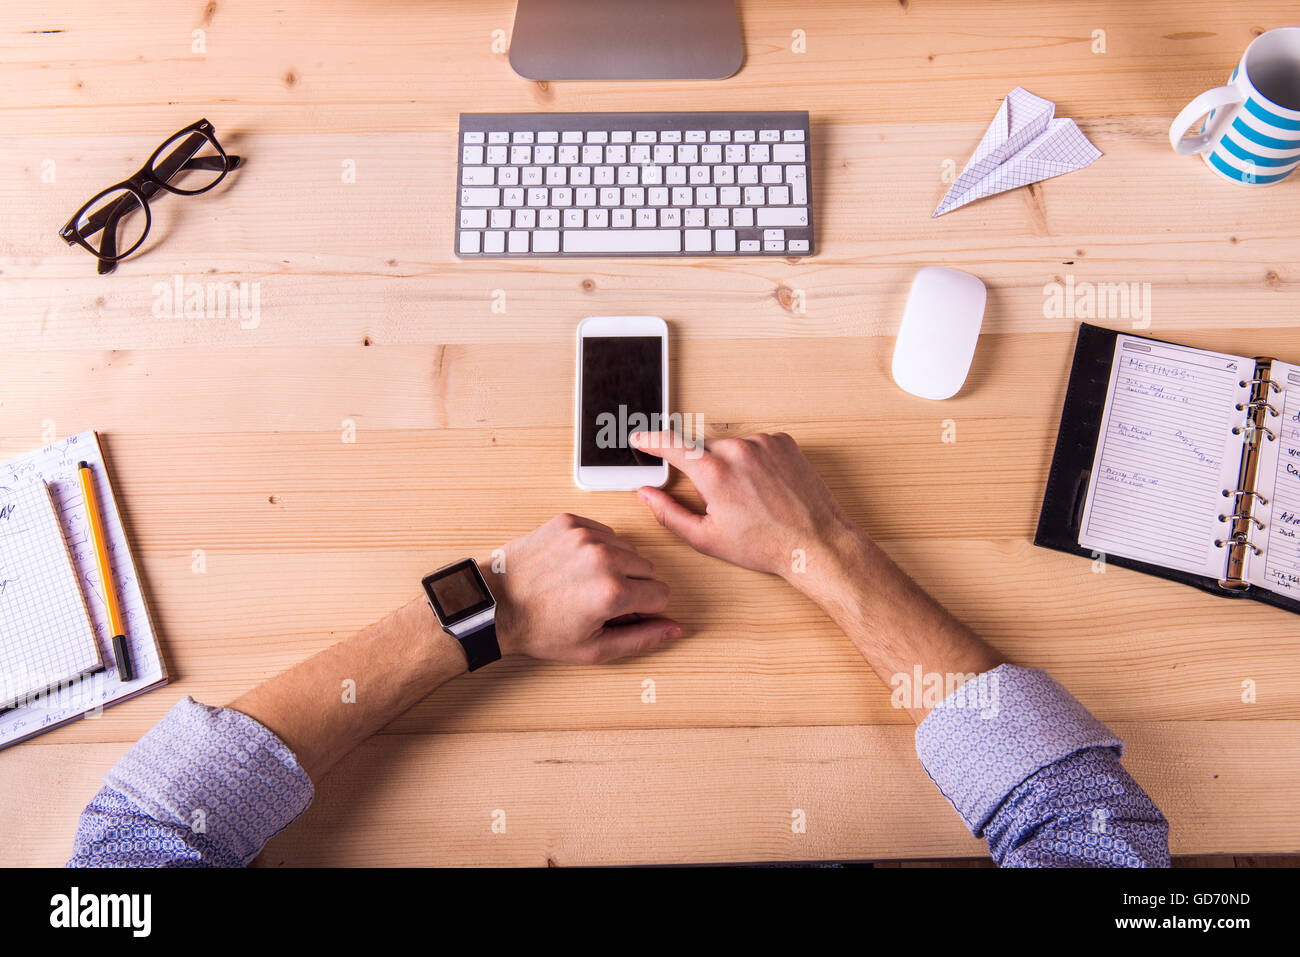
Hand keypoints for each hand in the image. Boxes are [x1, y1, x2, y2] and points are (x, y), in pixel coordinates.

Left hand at [482, 513, 680, 663]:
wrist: (495, 604)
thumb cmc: (539, 629)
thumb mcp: (593, 648)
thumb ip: (641, 638)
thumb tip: (675, 628)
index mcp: (613, 592)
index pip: (662, 594)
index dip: (645, 609)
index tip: (621, 613)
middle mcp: (604, 558)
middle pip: (649, 569)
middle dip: (633, 586)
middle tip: (601, 601)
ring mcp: (585, 536)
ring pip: (628, 548)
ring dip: (617, 565)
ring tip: (585, 583)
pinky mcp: (570, 522)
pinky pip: (604, 532)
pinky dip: (597, 548)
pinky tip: (574, 566)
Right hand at [630, 430, 862, 583]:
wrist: (815, 542)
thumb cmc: (765, 545)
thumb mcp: (706, 538)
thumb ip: (668, 513)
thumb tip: (647, 494)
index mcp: (714, 473)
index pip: (670, 444)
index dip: (650, 439)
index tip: (640, 438)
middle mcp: (737, 450)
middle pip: (701, 447)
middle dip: (700, 467)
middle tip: (716, 497)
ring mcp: (763, 443)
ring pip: (729, 446)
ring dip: (728, 464)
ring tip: (746, 496)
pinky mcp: (783, 442)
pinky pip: (755, 444)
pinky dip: (752, 460)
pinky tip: (762, 485)